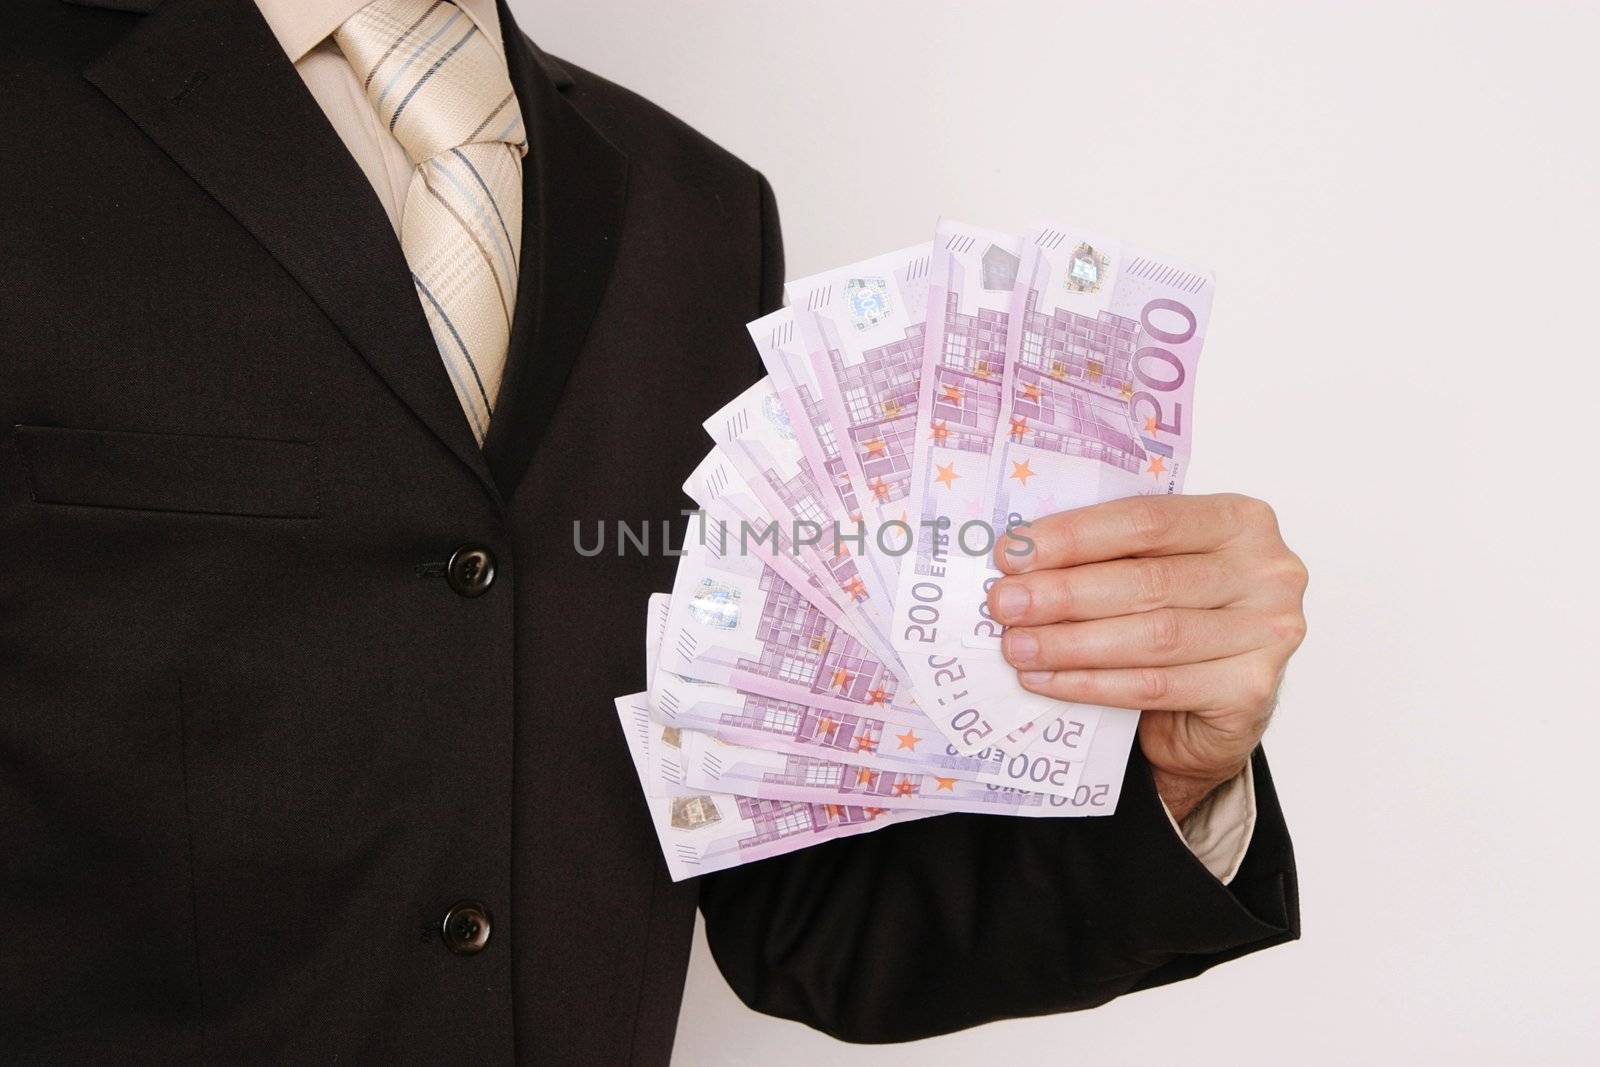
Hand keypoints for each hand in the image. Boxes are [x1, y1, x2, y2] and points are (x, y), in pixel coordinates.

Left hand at [988, 494, 1307, 819]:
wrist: (1218, 706)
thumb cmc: (1180, 619)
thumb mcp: (1156, 568)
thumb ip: (1110, 554)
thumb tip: (1019, 557)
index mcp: (1240, 520)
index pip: (1147, 520)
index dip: (1074, 536)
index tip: (1012, 553)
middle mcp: (1267, 571)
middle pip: (1148, 580)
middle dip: (1064, 593)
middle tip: (1004, 604)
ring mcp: (1268, 633)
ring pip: (1152, 636)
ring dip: (1071, 643)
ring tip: (1017, 646)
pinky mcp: (1252, 690)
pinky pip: (1157, 685)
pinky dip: (1093, 684)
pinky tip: (1048, 680)